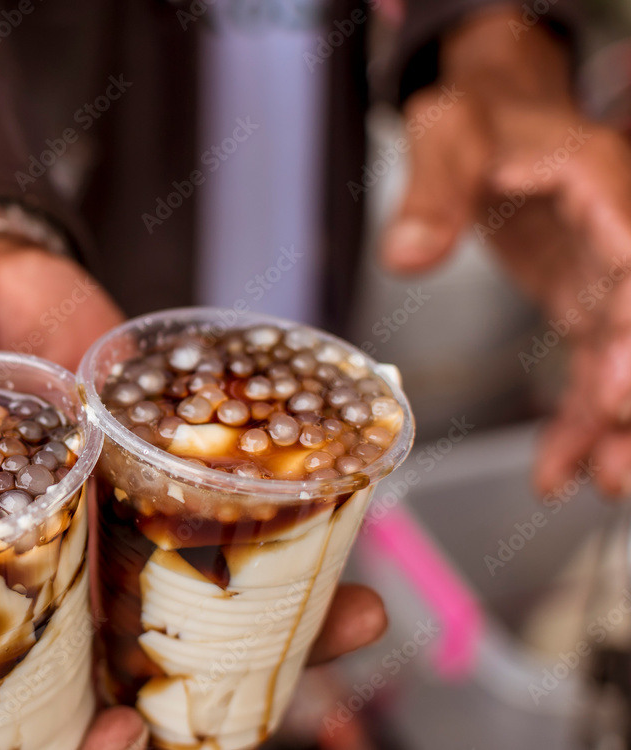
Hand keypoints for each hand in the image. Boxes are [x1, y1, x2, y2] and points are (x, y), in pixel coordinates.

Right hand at [0, 236, 386, 749]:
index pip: (50, 717)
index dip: (93, 746)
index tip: (127, 735)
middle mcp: (71, 584)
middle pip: (153, 672)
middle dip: (214, 703)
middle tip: (260, 698)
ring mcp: (130, 520)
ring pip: (217, 598)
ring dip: (296, 623)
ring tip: (352, 620)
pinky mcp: (170, 457)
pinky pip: (241, 499)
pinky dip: (301, 517)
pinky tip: (349, 527)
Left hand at [380, 8, 630, 495]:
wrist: (496, 116)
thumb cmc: (482, 116)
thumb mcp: (449, 134)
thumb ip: (433, 191)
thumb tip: (408, 256)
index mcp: (602, 186)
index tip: (621, 391)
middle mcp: (617, 236)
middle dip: (630, 394)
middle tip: (617, 460)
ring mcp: (603, 274)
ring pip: (621, 357)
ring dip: (613, 424)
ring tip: (602, 483)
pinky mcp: (581, 300)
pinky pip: (588, 367)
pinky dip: (577, 418)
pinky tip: (558, 468)